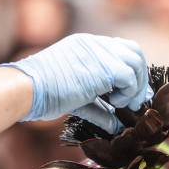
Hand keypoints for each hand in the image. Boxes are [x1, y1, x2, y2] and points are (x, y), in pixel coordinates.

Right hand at [0, 34, 152, 132]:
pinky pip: (130, 76)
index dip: (130, 70)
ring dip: (135, 86)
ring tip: (123, 104)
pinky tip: (116, 103)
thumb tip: (115, 124)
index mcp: (85, 44)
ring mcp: (99, 51)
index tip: (132, 92)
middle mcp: (94, 43)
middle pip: (132, 50)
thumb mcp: (76, 96)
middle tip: (136, 100)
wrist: (29, 87)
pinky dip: (129, 92)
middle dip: (139, 76)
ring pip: (135, 61)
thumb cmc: (43, 93)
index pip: (118, 48)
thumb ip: (98, 106)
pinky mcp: (104, 66)